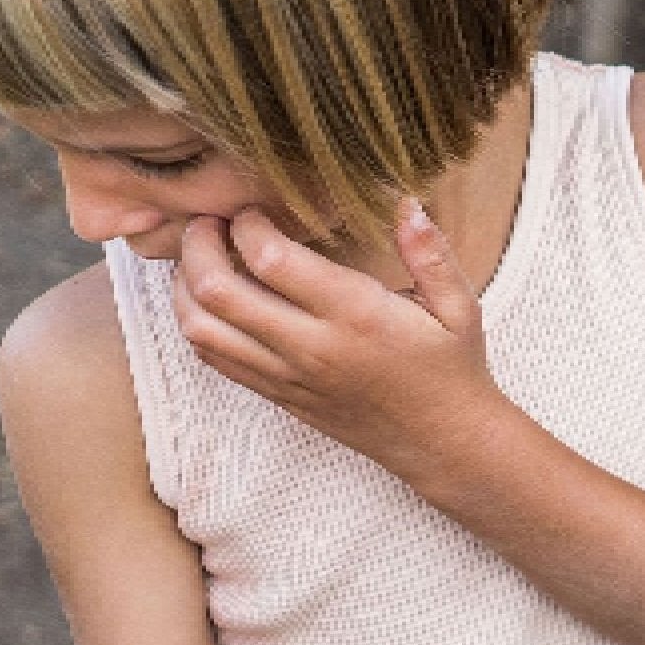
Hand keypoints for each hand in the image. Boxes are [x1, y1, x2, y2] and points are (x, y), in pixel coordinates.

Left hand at [173, 200, 503, 474]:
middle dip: (199, 245)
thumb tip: (405, 202)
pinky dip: (196, 322)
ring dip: (185, 286)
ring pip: (201, 328)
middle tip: (209, 222)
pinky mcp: (278, 395)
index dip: (248, 224)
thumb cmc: (452, 369)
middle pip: (217, 291)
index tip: (255, 209)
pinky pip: (214, 358)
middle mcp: (312, 347)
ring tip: (199, 258)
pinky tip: (211, 298)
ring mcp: (288, 376)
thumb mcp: (459, 306)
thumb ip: (429, 252)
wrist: (443, 442)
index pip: (271, 259)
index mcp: (356, 316)